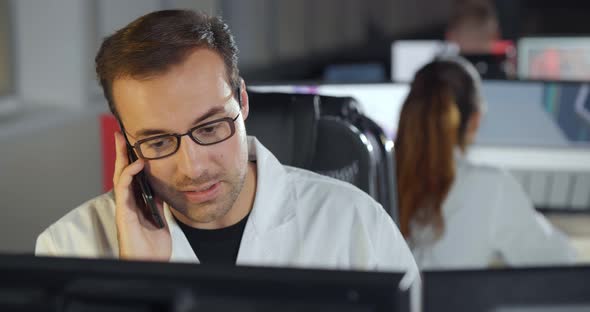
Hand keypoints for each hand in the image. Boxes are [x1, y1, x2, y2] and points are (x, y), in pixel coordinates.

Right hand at [113, 131, 171, 260]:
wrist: (150, 264)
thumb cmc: (153, 246)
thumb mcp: (159, 217)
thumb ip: (157, 201)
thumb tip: (161, 185)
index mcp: (135, 203)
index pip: (131, 176)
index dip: (131, 158)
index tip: (133, 142)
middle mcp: (127, 202)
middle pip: (122, 171)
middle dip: (121, 152)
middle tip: (120, 133)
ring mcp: (124, 207)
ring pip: (120, 176)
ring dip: (122, 158)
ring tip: (125, 141)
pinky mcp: (123, 213)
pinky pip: (123, 190)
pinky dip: (129, 175)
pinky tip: (137, 164)